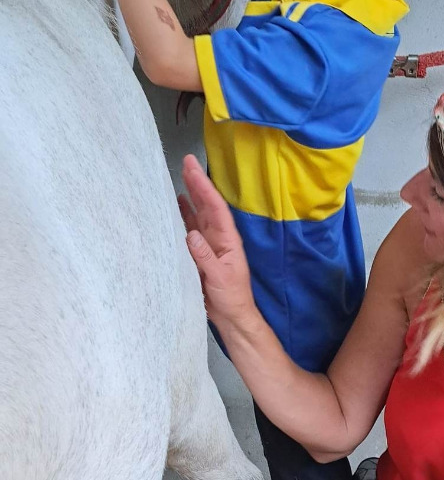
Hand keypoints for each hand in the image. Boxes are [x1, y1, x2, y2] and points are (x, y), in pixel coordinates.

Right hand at [180, 156, 257, 332]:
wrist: (231, 317)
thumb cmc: (231, 298)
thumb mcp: (220, 278)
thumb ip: (205, 257)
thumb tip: (191, 234)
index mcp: (227, 240)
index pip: (214, 208)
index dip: (204, 187)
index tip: (193, 168)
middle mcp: (218, 238)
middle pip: (206, 206)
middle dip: (196, 184)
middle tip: (185, 162)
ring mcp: (208, 245)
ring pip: (197, 215)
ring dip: (189, 196)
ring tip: (178, 176)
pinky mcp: (198, 255)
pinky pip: (189, 231)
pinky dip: (182, 217)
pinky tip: (176, 206)